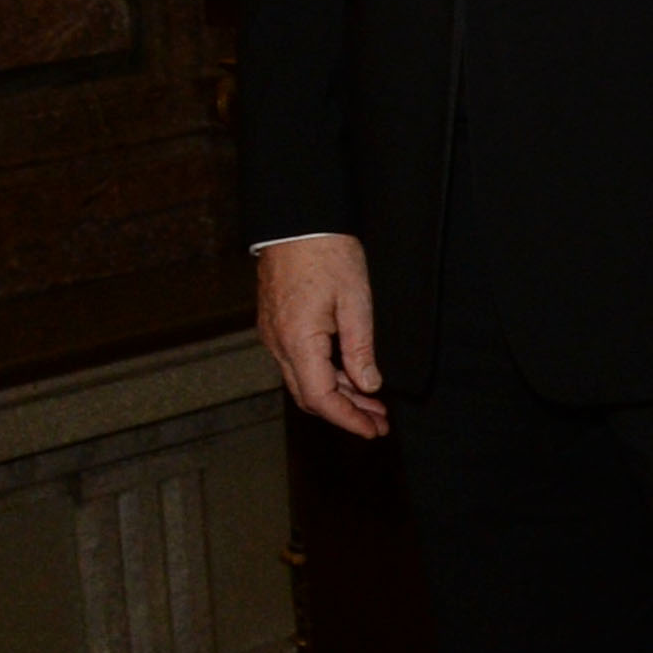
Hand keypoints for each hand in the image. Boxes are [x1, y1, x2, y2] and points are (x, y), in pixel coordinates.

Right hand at [256, 234, 386, 438]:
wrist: (298, 221)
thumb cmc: (327, 254)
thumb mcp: (356, 302)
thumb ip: (361, 349)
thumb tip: (368, 385)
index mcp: (297, 341)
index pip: (321, 398)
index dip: (347, 419)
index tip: (372, 430)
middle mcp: (278, 343)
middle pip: (310, 396)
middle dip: (345, 412)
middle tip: (379, 422)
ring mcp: (273, 335)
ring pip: (304, 380)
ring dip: (338, 394)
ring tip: (373, 403)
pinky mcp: (276, 325)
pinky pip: (299, 362)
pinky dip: (325, 375)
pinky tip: (351, 376)